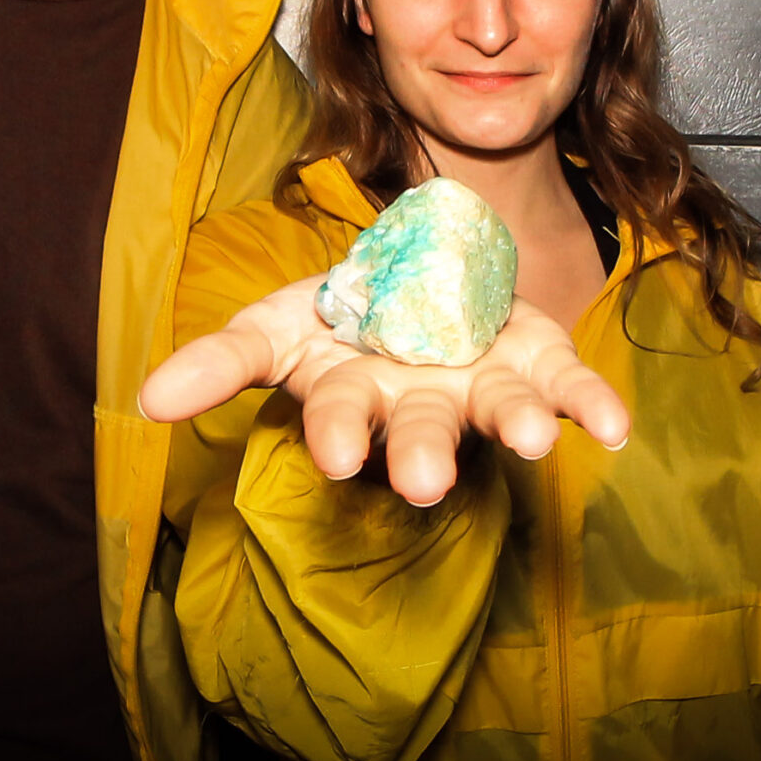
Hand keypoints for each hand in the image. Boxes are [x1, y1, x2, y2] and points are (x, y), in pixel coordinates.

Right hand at [139, 272, 630, 506]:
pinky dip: (591, 404)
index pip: (339, 419)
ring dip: (516, 426)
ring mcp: (479, 383)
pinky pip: (565, 385)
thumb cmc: (337, 321)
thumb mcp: (273, 328)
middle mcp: (419, 402)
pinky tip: (614, 429)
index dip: (338, 433)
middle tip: (424, 483)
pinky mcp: (535, 358)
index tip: (337, 455)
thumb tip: (146, 402)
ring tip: (534, 442)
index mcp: (353, 395)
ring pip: (497, 410)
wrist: (419, 278)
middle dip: (423, 454)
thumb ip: (219, 363)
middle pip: (420, 431)